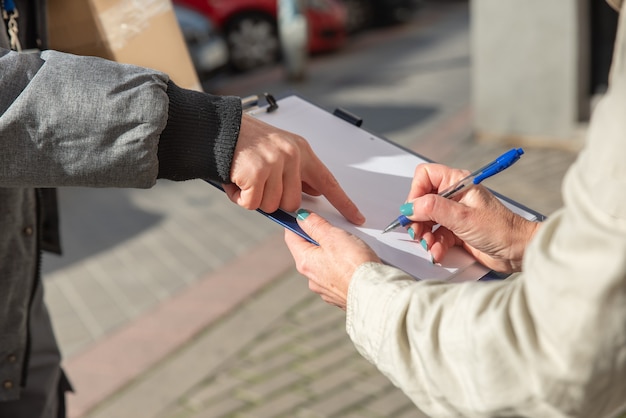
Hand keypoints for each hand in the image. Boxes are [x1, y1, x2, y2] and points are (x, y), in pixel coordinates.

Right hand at [223, 114, 364, 224]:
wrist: (219, 128)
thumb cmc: (248, 141)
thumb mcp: (281, 150)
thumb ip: (298, 171)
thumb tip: (315, 192)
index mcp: (302, 151)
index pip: (328, 181)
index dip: (343, 202)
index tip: (357, 217)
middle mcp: (292, 156)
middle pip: (293, 204)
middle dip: (274, 200)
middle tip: (258, 183)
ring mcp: (274, 163)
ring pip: (272, 206)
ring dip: (254, 198)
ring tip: (245, 178)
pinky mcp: (256, 172)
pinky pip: (252, 203)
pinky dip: (240, 197)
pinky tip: (235, 180)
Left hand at [284, 210, 379, 309]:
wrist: (376, 294)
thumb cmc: (355, 266)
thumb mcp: (333, 236)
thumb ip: (316, 225)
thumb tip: (302, 218)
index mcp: (305, 262)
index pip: (291, 237)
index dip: (296, 222)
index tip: (304, 214)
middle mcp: (311, 278)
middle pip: (309, 250)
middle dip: (319, 238)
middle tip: (335, 230)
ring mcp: (325, 288)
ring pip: (324, 263)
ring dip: (333, 253)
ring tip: (351, 248)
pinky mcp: (340, 294)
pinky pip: (337, 275)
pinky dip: (343, 267)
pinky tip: (356, 263)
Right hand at [405, 163, 539, 272]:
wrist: (518, 251)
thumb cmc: (501, 229)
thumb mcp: (463, 217)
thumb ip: (433, 209)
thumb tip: (410, 207)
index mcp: (458, 183)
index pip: (425, 176)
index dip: (416, 192)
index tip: (414, 210)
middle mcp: (454, 196)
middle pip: (422, 201)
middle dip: (418, 219)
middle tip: (418, 232)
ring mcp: (454, 214)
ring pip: (427, 220)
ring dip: (425, 235)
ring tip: (430, 245)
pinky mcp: (456, 231)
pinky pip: (436, 235)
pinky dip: (435, 245)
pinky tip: (438, 252)